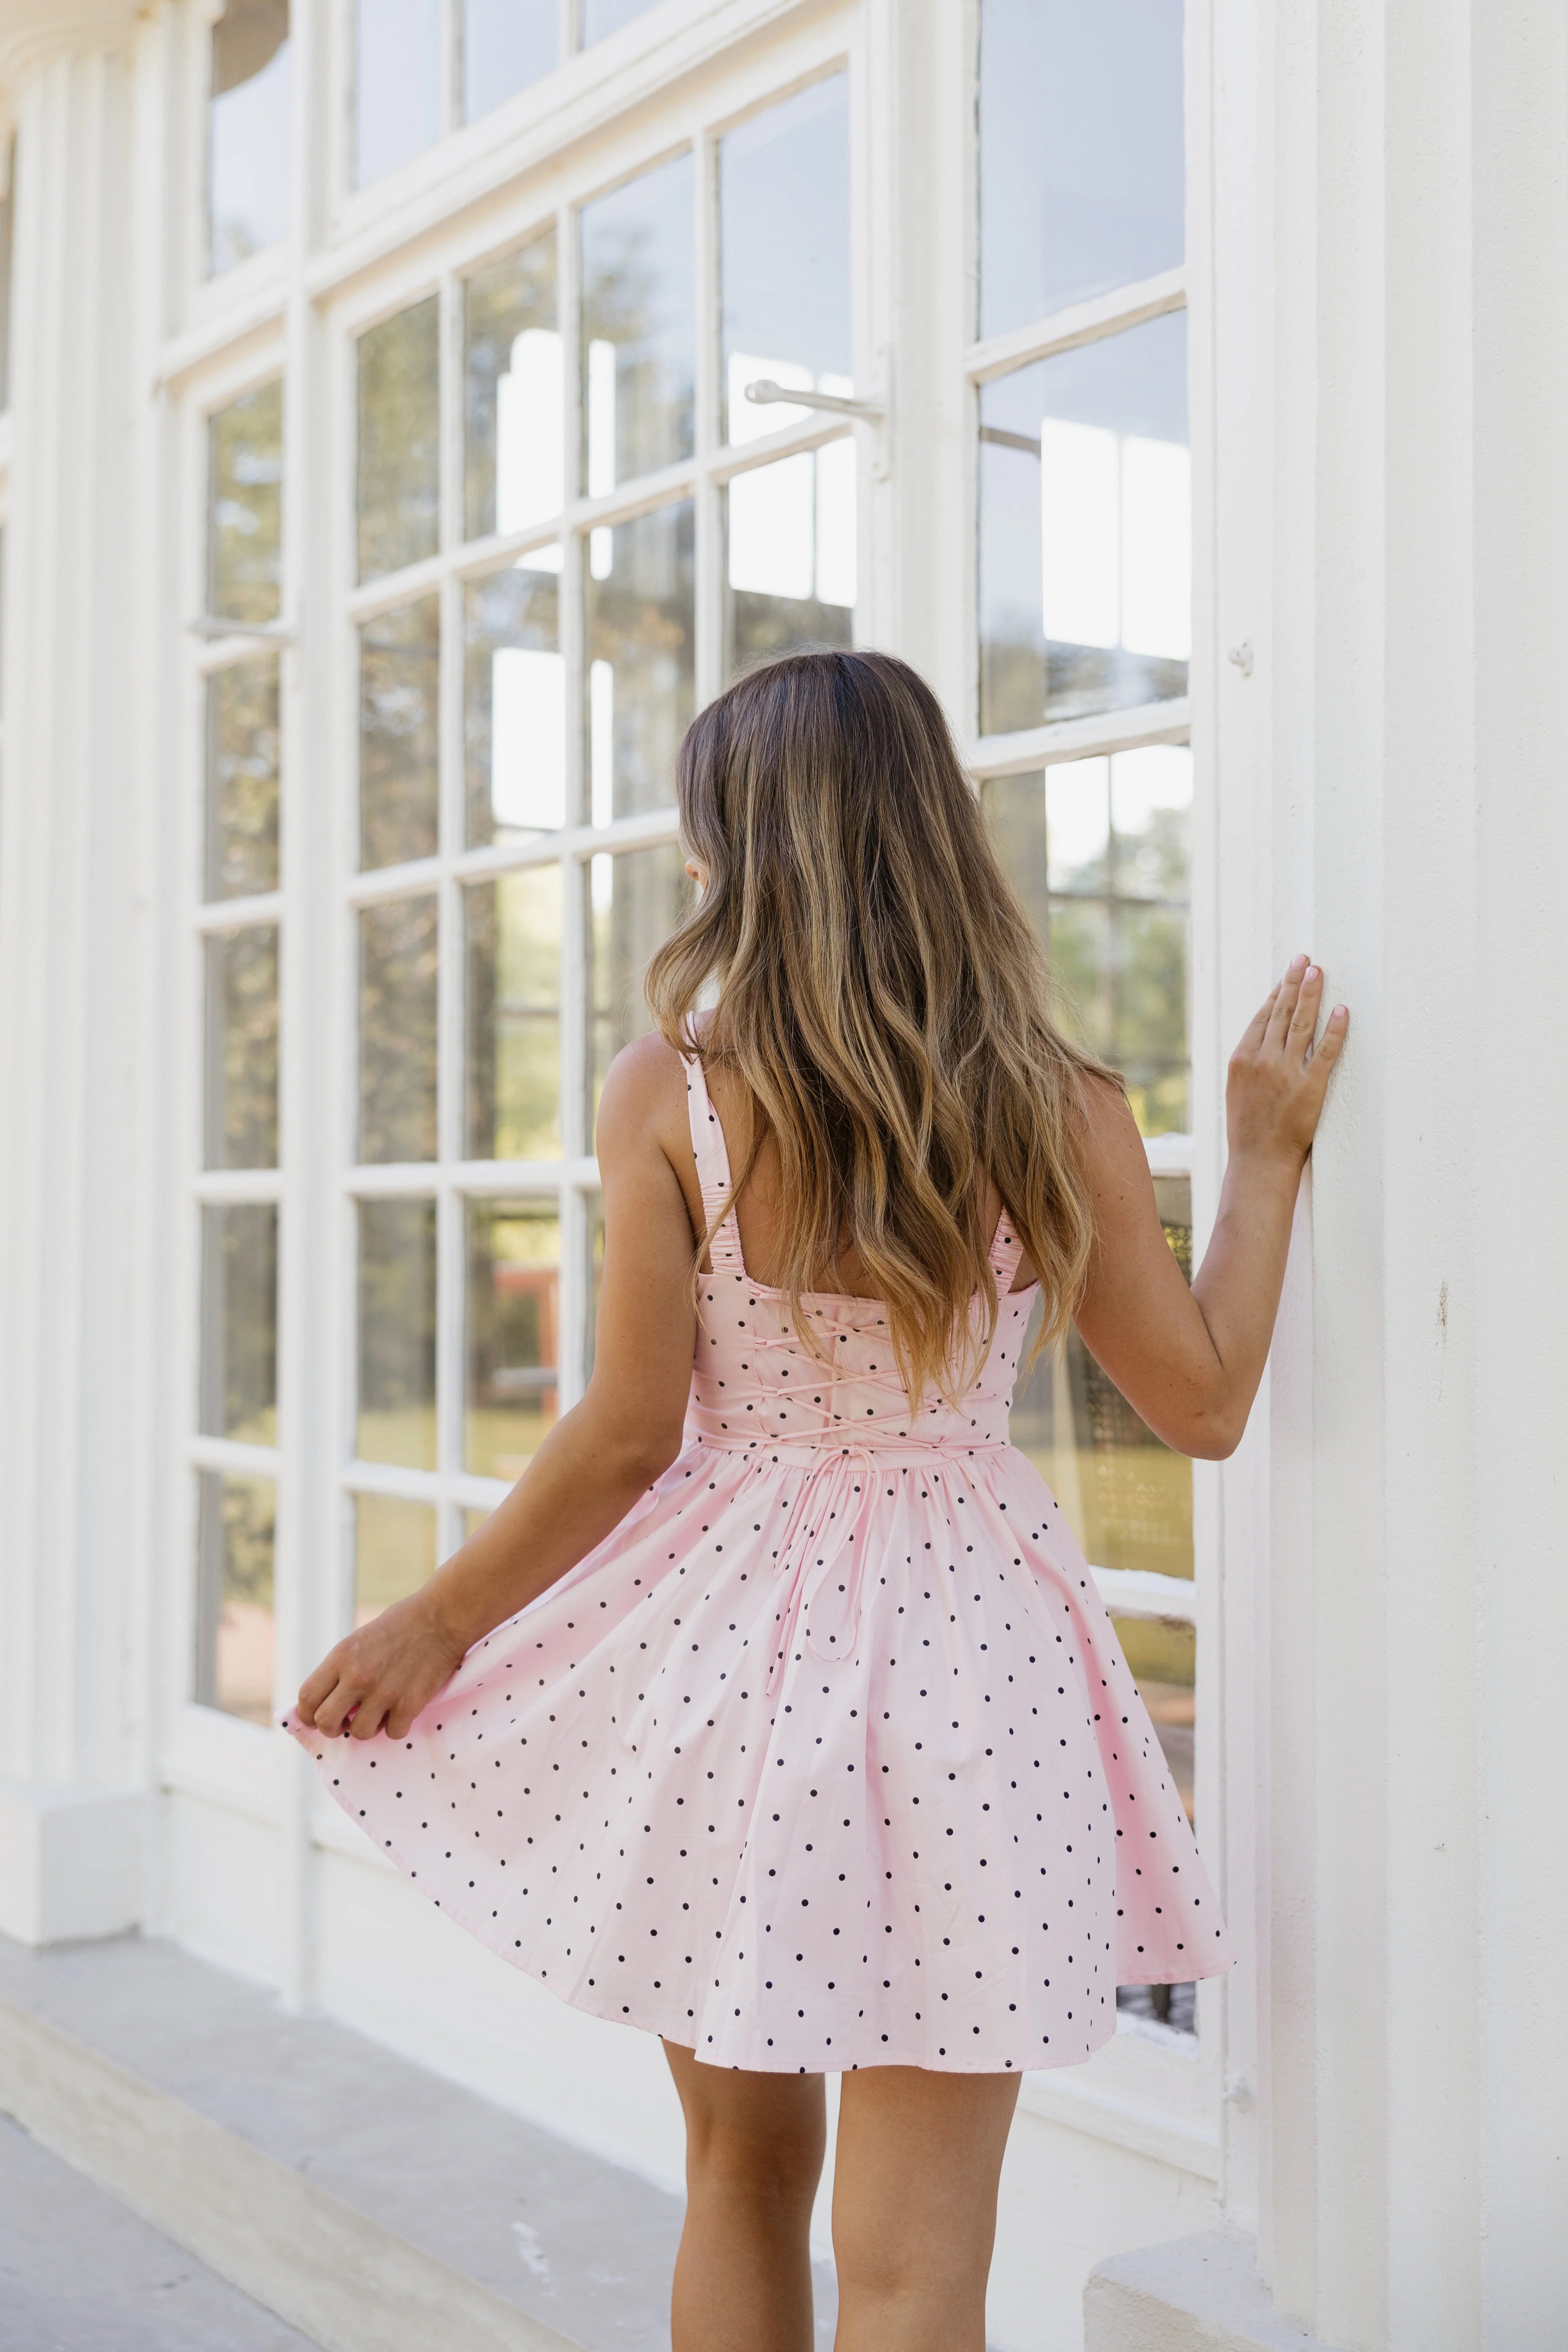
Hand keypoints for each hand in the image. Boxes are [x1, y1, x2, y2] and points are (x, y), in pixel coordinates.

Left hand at [295, 1590, 467, 1742]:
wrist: (441, 1618)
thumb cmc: (399, 1626)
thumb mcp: (358, 1641)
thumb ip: (340, 1670)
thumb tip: (325, 1702)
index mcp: (341, 1657)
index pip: (307, 1698)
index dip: (307, 1714)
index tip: (317, 1717)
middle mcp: (358, 1676)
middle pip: (326, 1722)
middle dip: (333, 1727)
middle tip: (347, 1720)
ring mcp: (384, 1692)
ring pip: (359, 1733)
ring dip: (368, 1727)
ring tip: (380, 1711)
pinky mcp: (409, 1704)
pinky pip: (393, 1733)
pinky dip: (397, 1726)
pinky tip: (402, 1709)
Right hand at [1227, 955, 1348, 1166]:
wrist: (1259, 1160)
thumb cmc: (1249, 1129)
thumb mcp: (1238, 1089)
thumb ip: (1250, 1061)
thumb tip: (1263, 1038)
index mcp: (1242, 1058)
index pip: (1263, 1017)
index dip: (1276, 993)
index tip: (1285, 975)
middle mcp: (1263, 1060)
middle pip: (1281, 1012)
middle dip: (1293, 982)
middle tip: (1304, 959)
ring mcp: (1286, 1072)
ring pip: (1301, 1024)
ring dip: (1311, 995)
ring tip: (1318, 972)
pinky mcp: (1310, 1086)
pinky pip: (1326, 1051)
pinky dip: (1335, 1029)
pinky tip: (1342, 1011)